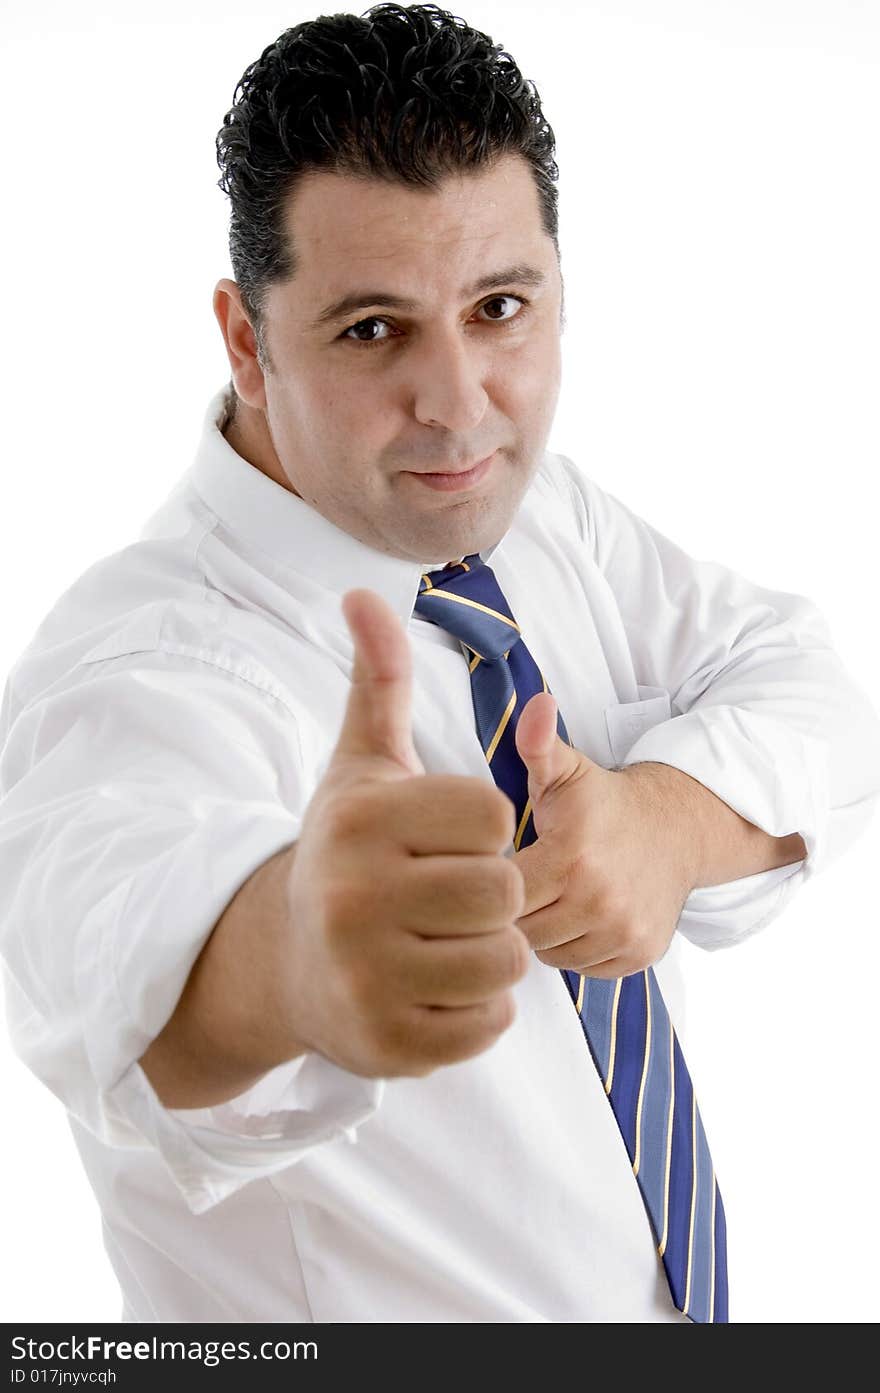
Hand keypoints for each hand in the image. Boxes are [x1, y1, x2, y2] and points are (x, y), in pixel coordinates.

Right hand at [283, 588, 529, 1078]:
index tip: (447, 837)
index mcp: (359, 823)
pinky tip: (435, 987)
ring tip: (447, 940)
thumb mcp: (358, 766)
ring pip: (505, 960)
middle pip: (505, 890)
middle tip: (452, 896)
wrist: (286, 962)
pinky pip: (488, 1024)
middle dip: (493, 894)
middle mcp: (352, 899)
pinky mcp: (386, 1045)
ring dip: (492, 951)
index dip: (485, 826)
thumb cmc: (346, 851)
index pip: (493, 815)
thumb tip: (363, 592)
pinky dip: (479, 1010)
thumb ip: (376, 682)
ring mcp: (366, 978)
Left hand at [511, 693, 696, 979]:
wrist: (676, 828)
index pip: (502, 892)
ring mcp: (623, 931)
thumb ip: (538, 744)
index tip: (498, 864)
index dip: (490, 881)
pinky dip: (575, 950)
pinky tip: (577, 918)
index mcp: (571, 855)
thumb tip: (536, 704)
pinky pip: (583, 969)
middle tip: (523, 884)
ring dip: (543, 934)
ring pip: (550, 955)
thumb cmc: (603, 803)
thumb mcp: (567, 770)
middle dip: (513, 912)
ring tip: (550, 899)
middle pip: (522, 930)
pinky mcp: (639, 954)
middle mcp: (600, 899)